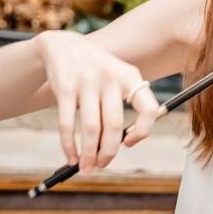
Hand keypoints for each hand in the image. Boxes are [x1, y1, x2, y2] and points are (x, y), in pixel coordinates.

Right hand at [35, 30, 159, 172]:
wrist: (64, 46)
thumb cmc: (98, 70)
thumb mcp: (120, 76)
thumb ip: (127, 102)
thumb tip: (125, 142)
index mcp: (131, 77)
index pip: (148, 108)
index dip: (142, 131)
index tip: (129, 144)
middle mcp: (111, 78)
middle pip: (115, 125)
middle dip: (109, 152)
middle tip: (102, 165)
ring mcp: (87, 82)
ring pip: (91, 129)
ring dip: (89, 154)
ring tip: (86, 167)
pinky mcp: (65, 88)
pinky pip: (68, 124)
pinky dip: (69, 146)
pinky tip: (71, 156)